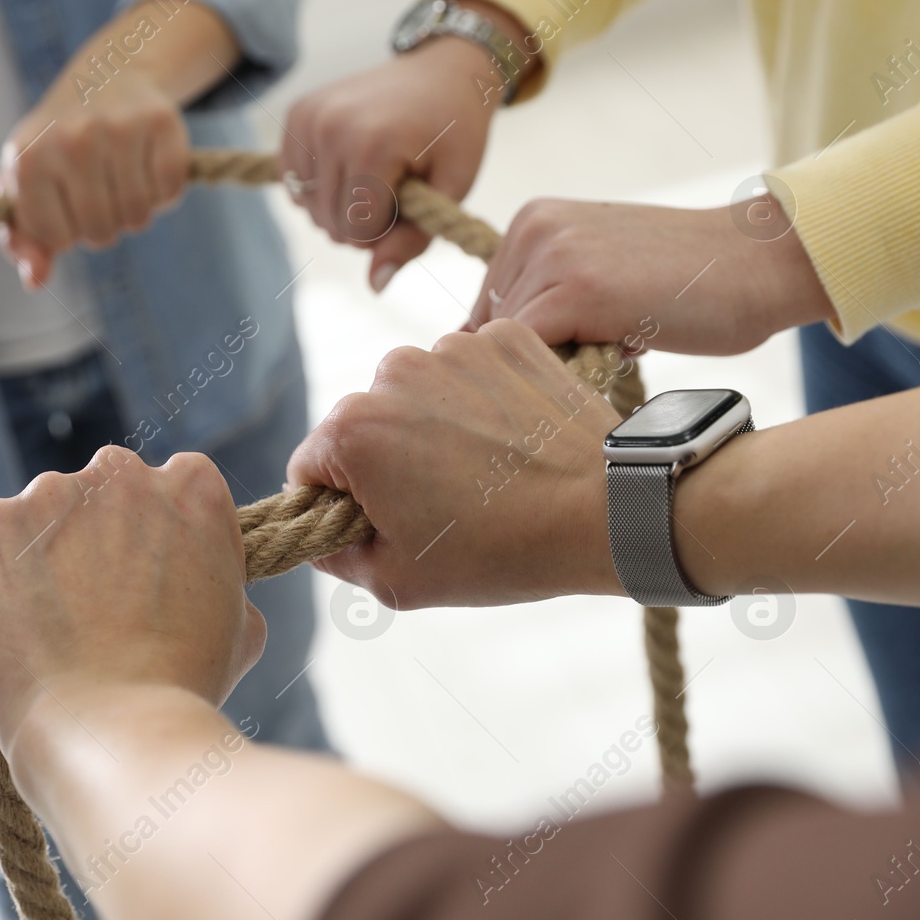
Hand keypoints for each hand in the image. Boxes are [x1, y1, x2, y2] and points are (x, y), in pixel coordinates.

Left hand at [0, 71, 188, 286]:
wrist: (104, 76)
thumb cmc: (56, 145)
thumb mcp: (24, 186)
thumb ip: (22, 239)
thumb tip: (35, 281)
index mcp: (27, 159)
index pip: (58, 239)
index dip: (66, 232)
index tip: (64, 203)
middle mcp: (71, 139)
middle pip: (101, 233)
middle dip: (103, 226)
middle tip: (97, 191)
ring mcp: (118, 126)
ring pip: (138, 217)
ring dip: (134, 211)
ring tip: (121, 179)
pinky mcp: (161, 120)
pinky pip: (170, 192)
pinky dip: (164, 192)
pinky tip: (147, 166)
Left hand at [0, 447, 262, 763]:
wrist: (110, 729)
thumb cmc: (183, 687)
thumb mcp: (241, 626)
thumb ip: (221, 578)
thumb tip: (211, 576)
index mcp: (192, 485)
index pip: (174, 480)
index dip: (162, 529)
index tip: (152, 571)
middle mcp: (122, 472)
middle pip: (108, 487)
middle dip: (104, 531)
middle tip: (101, 601)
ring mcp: (52, 493)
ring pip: (49, 511)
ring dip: (50, 549)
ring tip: (58, 622)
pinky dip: (0, 571)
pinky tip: (21, 621)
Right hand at [282, 0, 527, 291]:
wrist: (443, 70)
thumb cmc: (455, 133)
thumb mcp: (452, 190)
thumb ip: (413, 239)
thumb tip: (374, 286)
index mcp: (374, 143)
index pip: (358, 231)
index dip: (388, 231)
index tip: (412, 203)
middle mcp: (331, 127)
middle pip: (330, 223)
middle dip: (364, 222)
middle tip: (396, 189)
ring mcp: (308, 118)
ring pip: (308, 208)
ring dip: (341, 206)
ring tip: (374, 176)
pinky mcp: (296, 115)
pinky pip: (293, 183)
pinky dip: (320, 187)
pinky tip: (349, 168)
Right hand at [286, 320, 623, 607]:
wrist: (609, 510)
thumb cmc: (502, 552)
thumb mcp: (397, 581)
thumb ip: (336, 557)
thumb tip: (321, 533)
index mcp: (353, 431)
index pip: (310, 466)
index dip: (337, 503)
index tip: (386, 523)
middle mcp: (393, 372)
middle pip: (363, 423)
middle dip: (387, 461)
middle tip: (444, 505)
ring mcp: (453, 347)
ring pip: (417, 392)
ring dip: (434, 425)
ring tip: (486, 473)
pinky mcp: (505, 338)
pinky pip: (470, 369)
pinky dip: (483, 398)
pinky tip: (513, 440)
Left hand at [466, 195, 832, 354]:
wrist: (763, 261)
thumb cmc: (689, 282)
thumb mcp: (599, 270)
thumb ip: (547, 297)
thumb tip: (489, 356)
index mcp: (533, 220)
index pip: (489, 309)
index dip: (525, 346)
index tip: (572, 354)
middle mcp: (533, 229)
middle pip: (493, 329)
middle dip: (538, 357)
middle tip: (606, 349)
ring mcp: (553, 257)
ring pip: (511, 345)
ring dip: (556, 365)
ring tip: (619, 345)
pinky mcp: (576, 292)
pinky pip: (530, 352)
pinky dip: (557, 374)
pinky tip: (613, 362)